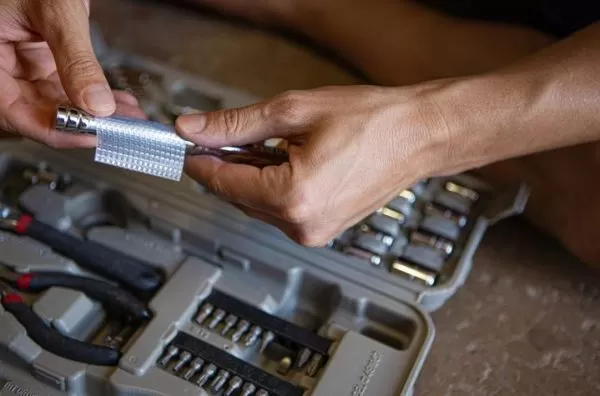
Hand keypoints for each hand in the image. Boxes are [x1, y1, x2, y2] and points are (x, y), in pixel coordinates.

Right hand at [0, 0, 143, 145]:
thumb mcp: (55, 13)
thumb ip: (76, 60)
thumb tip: (98, 104)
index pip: (13, 112)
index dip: (53, 129)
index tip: (91, 135)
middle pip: (35, 112)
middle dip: (81, 123)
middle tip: (118, 129)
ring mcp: (17, 63)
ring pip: (54, 102)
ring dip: (93, 113)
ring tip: (127, 118)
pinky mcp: (37, 58)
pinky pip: (63, 86)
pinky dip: (91, 95)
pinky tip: (118, 103)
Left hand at [176, 84, 449, 245]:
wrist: (418, 136)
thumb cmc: (373, 122)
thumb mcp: (294, 112)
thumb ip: (236, 125)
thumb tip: (194, 128)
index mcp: (293, 197)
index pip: (223, 182)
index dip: (200, 161)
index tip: (187, 144)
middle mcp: (302, 224)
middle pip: (237, 197)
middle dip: (225, 166)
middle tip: (220, 135)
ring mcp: (313, 232)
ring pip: (257, 205)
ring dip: (249, 176)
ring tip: (263, 143)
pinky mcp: (322, 230)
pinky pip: (279, 210)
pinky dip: (270, 186)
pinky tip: (281, 160)